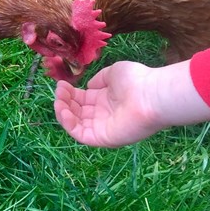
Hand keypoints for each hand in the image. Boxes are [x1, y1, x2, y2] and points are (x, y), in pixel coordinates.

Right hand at [54, 60, 209, 147]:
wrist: (151, 95)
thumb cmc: (135, 81)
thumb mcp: (113, 73)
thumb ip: (99, 79)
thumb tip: (88, 86)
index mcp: (105, 100)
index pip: (82, 100)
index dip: (69, 93)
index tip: (62, 84)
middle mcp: (102, 114)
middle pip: (76, 111)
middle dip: (64, 100)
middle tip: (59, 90)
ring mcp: (102, 127)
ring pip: (75, 124)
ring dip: (63, 112)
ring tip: (59, 100)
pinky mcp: (102, 137)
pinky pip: (80, 134)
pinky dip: (68, 124)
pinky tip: (63, 110)